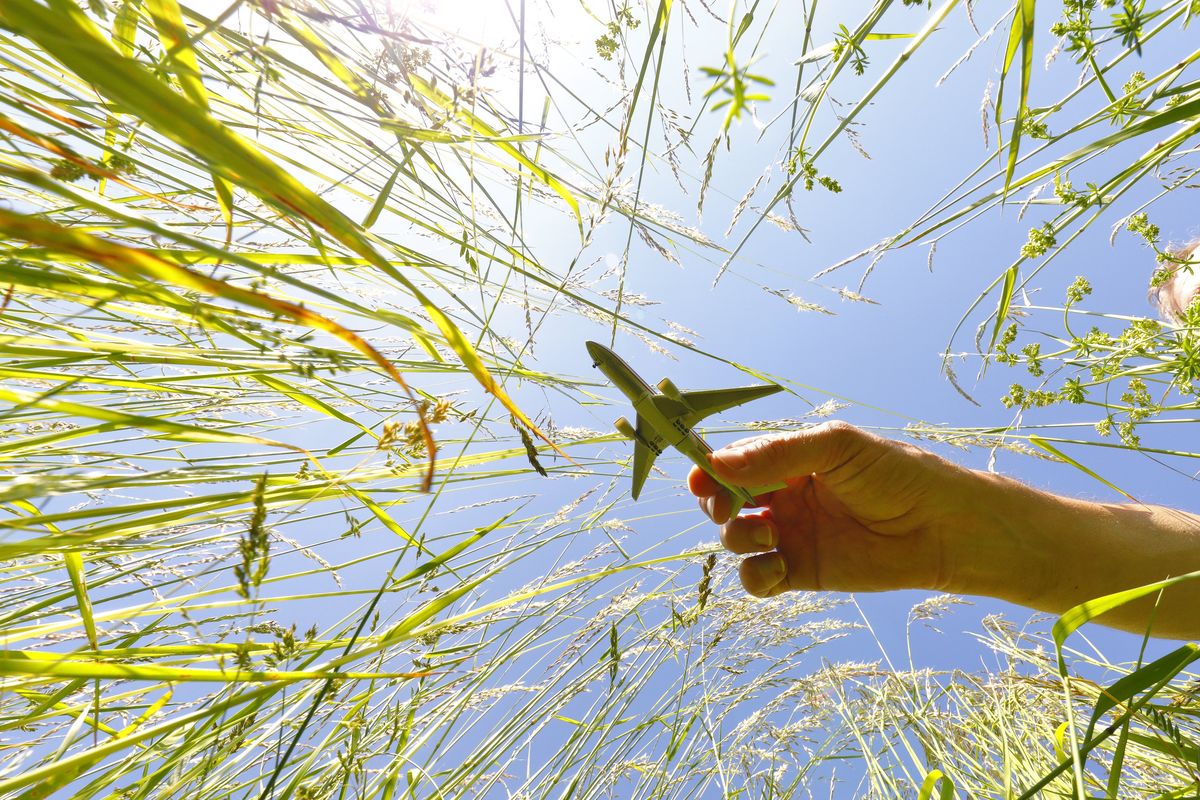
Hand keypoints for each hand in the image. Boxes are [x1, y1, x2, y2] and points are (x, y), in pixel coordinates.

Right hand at [689, 421, 979, 597]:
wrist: (944, 527)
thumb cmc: (897, 474)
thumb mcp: (835, 448)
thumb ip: (777, 455)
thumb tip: (717, 464)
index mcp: (788, 460)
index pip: (732, 463)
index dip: (710, 470)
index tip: (701, 478)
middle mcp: (783, 497)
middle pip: (723, 502)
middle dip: (715, 504)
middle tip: (727, 508)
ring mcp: (791, 535)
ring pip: (735, 540)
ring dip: (737, 537)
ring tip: (771, 531)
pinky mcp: (802, 573)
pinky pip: (758, 579)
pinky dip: (755, 576)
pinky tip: (777, 566)